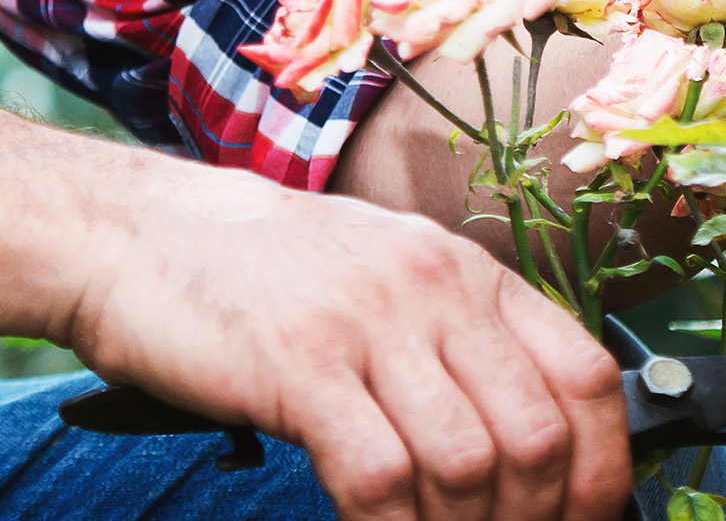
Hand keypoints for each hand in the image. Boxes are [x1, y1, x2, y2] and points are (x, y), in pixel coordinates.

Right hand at [49, 158, 622, 520]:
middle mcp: (429, 290)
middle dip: (532, 519)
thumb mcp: (373, 277)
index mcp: (462, 271)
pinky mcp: (298, 366)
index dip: (603, 468)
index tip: (584, 518)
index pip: (585, 378)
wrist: (123, 232)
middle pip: (534, 437)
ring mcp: (365, 324)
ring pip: (466, 465)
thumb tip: (521, 439)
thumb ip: (448, 337)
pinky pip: (380, 478)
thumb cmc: (244, 272)